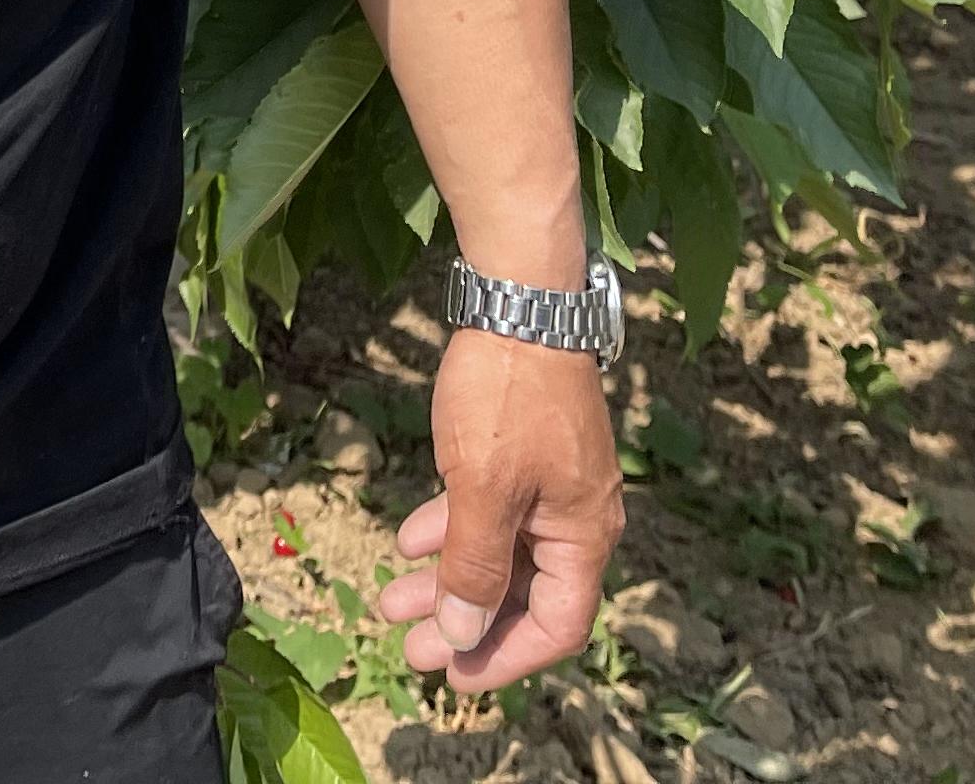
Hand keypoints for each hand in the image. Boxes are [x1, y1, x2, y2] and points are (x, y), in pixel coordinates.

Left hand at [374, 332, 621, 692]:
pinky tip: (406, 540)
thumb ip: (474, 565)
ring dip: (446, 577)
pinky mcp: (526, 454)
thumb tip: (464, 632)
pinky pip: (490, 510)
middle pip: (522, 594)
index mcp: (584, 535)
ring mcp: (551, 484)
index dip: (505, 656)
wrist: (518, 300)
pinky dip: (450, 528)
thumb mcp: (483, 489)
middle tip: (408, 645)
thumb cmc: (507, 396)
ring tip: (390, 600)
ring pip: (498, 551)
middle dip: (463, 621)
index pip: (558, 625)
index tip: (453, 673)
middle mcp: (576, 517)